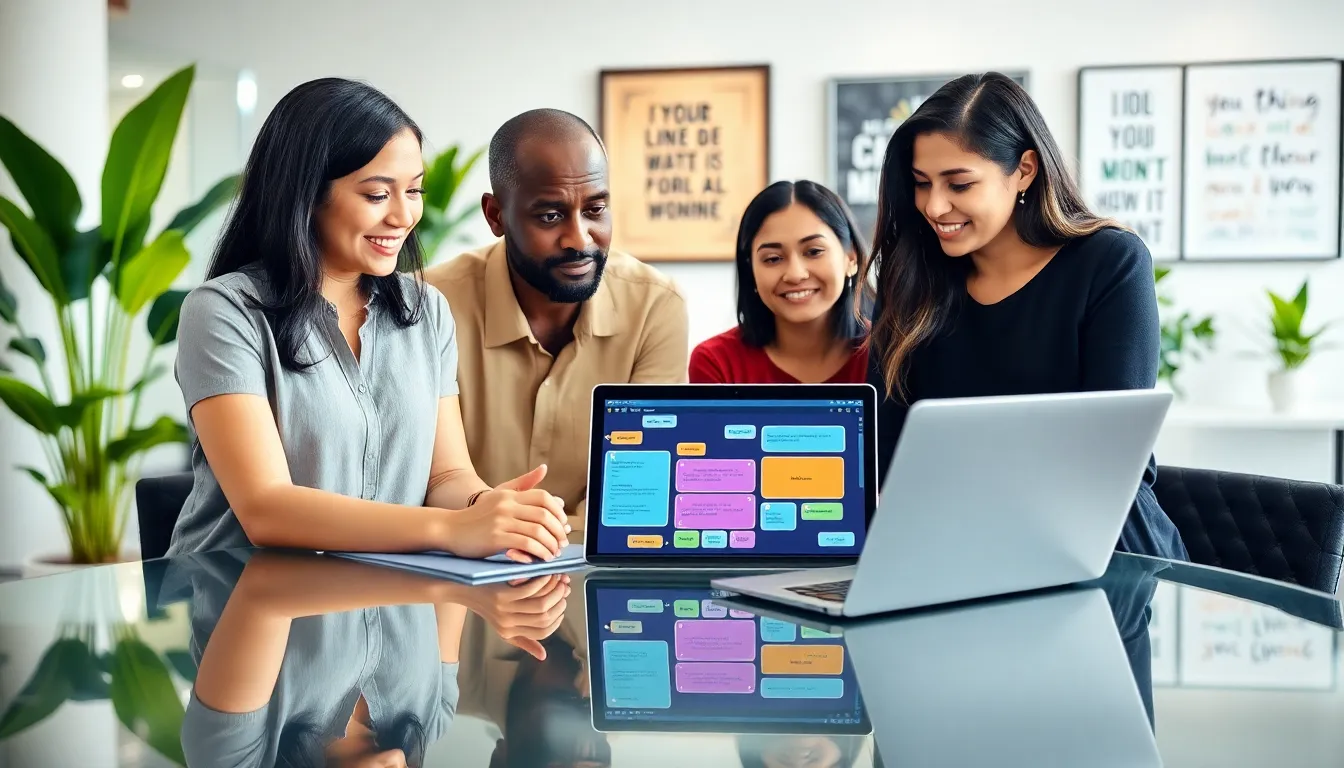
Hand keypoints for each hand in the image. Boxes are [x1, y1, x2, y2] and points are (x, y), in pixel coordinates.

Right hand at [444, 466, 568, 562]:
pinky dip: (539, 552)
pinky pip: (526, 544)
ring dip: (551, 544)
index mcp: (510, 495)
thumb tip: (544, 468)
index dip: (558, 512)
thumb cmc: (477, 516)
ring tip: (554, 553)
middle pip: (544, 515)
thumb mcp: (499, 496)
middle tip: (562, 542)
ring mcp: (501, 521)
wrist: (449, 529)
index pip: (544, 498)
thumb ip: (522, 484)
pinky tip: (542, 558)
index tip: (564, 525)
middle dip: (558, 531)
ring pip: (538, 531)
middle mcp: (507, 505)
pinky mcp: (496, 538)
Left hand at [462, 573, 571, 659]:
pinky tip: (545, 575)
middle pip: (544, 617)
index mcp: (510, 633)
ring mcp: (505, 609)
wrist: (462, 588)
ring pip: (540, 603)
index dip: (557, 619)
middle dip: (559, 602)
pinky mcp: (503, 594)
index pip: (543, 632)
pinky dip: (542, 581)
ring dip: (553, 590)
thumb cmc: (484, 605)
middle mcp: (508, 624)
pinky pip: (530, 589)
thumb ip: (524, 641)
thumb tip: (543, 656)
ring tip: (557, 580)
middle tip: (563, 590)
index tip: (562, 606)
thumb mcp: (503, 628)